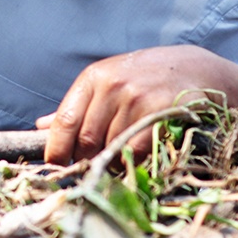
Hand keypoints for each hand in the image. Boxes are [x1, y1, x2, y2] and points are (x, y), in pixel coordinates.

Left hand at [35, 45, 237, 164]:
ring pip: (112, 148)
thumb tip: (41, 128)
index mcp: (94, 78)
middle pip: (87, 139)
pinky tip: (136, 160)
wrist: (197, 69)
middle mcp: (114, 85)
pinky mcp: (162, 112)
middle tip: (91, 169)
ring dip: (112, 163)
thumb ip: (77, 107)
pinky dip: (133, 163)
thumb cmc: (146, 78)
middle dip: (86, 160)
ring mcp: (139, 98)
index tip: (56, 166)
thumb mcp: (109, 83)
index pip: (65, 121)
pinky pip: (138, 151)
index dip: (57, 150)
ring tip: (117, 162)